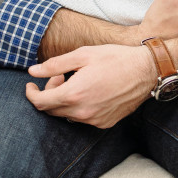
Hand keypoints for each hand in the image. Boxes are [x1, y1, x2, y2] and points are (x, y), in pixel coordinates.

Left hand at [26, 44, 152, 127]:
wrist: (146, 71)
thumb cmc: (115, 58)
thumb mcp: (82, 55)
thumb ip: (54, 65)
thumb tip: (32, 72)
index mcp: (73, 94)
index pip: (40, 102)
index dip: (31, 94)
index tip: (31, 85)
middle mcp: (82, 112)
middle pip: (52, 110)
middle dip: (49, 94)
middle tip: (60, 77)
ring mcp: (94, 120)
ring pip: (67, 115)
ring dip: (65, 101)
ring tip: (77, 82)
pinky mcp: (105, 123)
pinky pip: (83, 119)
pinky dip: (79, 107)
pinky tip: (90, 91)